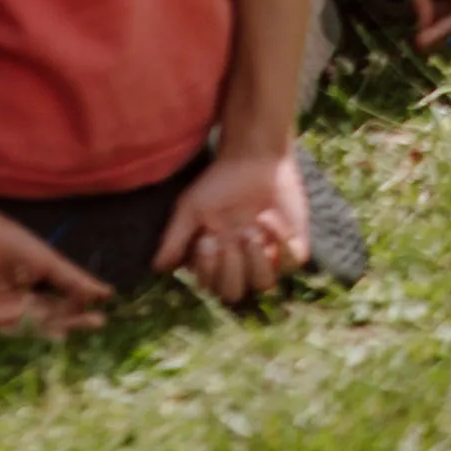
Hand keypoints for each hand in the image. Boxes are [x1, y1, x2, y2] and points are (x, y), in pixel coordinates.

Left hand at [0, 195, 115, 337]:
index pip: (56, 312)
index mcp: (27, 298)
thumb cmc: (4, 238)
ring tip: (68, 328)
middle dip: (69, 324)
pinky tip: (33, 320)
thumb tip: (106, 292)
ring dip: (46, 329)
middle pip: (44, 324)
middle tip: (94, 323)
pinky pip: (0, 328)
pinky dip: (15, 323)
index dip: (77, 316)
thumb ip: (72, 278)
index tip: (101, 318)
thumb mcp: (45, 260)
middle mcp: (12, 311)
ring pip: (26, 329)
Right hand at [156, 147, 313, 307]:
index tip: (207, 240)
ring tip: (250, 231)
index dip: (208, 270)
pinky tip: (268, 217)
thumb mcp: (190, 208)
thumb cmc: (217, 183)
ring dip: (255, 260)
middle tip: (229, 239)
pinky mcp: (294, 246)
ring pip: (264, 284)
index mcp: (215, 258)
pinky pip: (291, 263)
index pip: (209, 286)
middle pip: (234, 292)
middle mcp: (241, 263)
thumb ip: (175, 239)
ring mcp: (269, 256)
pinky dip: (280, 242)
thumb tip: (156, 268)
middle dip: (230, 270)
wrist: (254, 158)